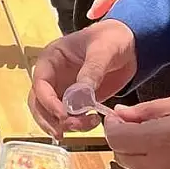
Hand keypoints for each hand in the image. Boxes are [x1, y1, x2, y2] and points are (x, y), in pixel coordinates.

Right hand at [28, 19, 137, 136]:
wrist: (130, 45)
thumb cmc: (111, 39)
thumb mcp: (103, 50)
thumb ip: (91, 70)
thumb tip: (80, 96)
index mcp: (51, 59)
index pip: (40, 83)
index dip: (48, 101)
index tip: (63, 115)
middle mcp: (52, 76)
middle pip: (39, 103)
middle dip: (51, 119)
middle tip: (69, 129)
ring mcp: (63, 90)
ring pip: (52, 114)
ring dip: (65, 124)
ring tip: (88, 125)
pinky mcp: (76, 102)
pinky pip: (70, 117)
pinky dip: (78, 125)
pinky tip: (93, 123)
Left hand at [105, 96, 169, 168]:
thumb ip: (145, 110)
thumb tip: (120, 112)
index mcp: (157, 140)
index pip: (115, 138)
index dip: (111, 125)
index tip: (116, 116)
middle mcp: (158, 165)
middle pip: (121, 156)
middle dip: (121, 139)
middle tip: (132, 125)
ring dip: (133, 154)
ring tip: (150, 138)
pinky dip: (148, 166)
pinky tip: (164, 153)